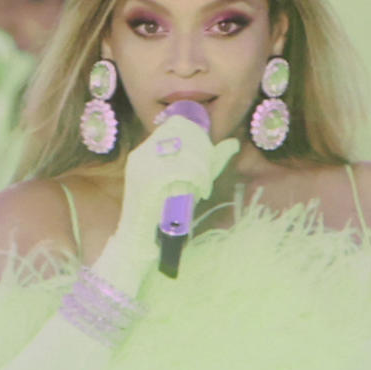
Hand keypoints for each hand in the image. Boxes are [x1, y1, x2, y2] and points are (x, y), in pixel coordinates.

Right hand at [96, 115, 238, 287]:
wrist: (137, 245)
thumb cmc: (163, 218)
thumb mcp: (189, 184)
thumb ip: (210, 163)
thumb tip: (233, 143)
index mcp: (146, 151)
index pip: (176, 125)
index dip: (198, 138)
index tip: (206, 160)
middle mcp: (141, 154)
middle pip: (182, 133)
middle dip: (203, 152)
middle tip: (206, 176)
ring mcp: (142, 166)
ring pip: (184, 149)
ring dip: (202, 167)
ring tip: (203, 186)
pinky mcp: (148, 181)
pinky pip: (182, 168)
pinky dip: (198, 178)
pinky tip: (200, 191)